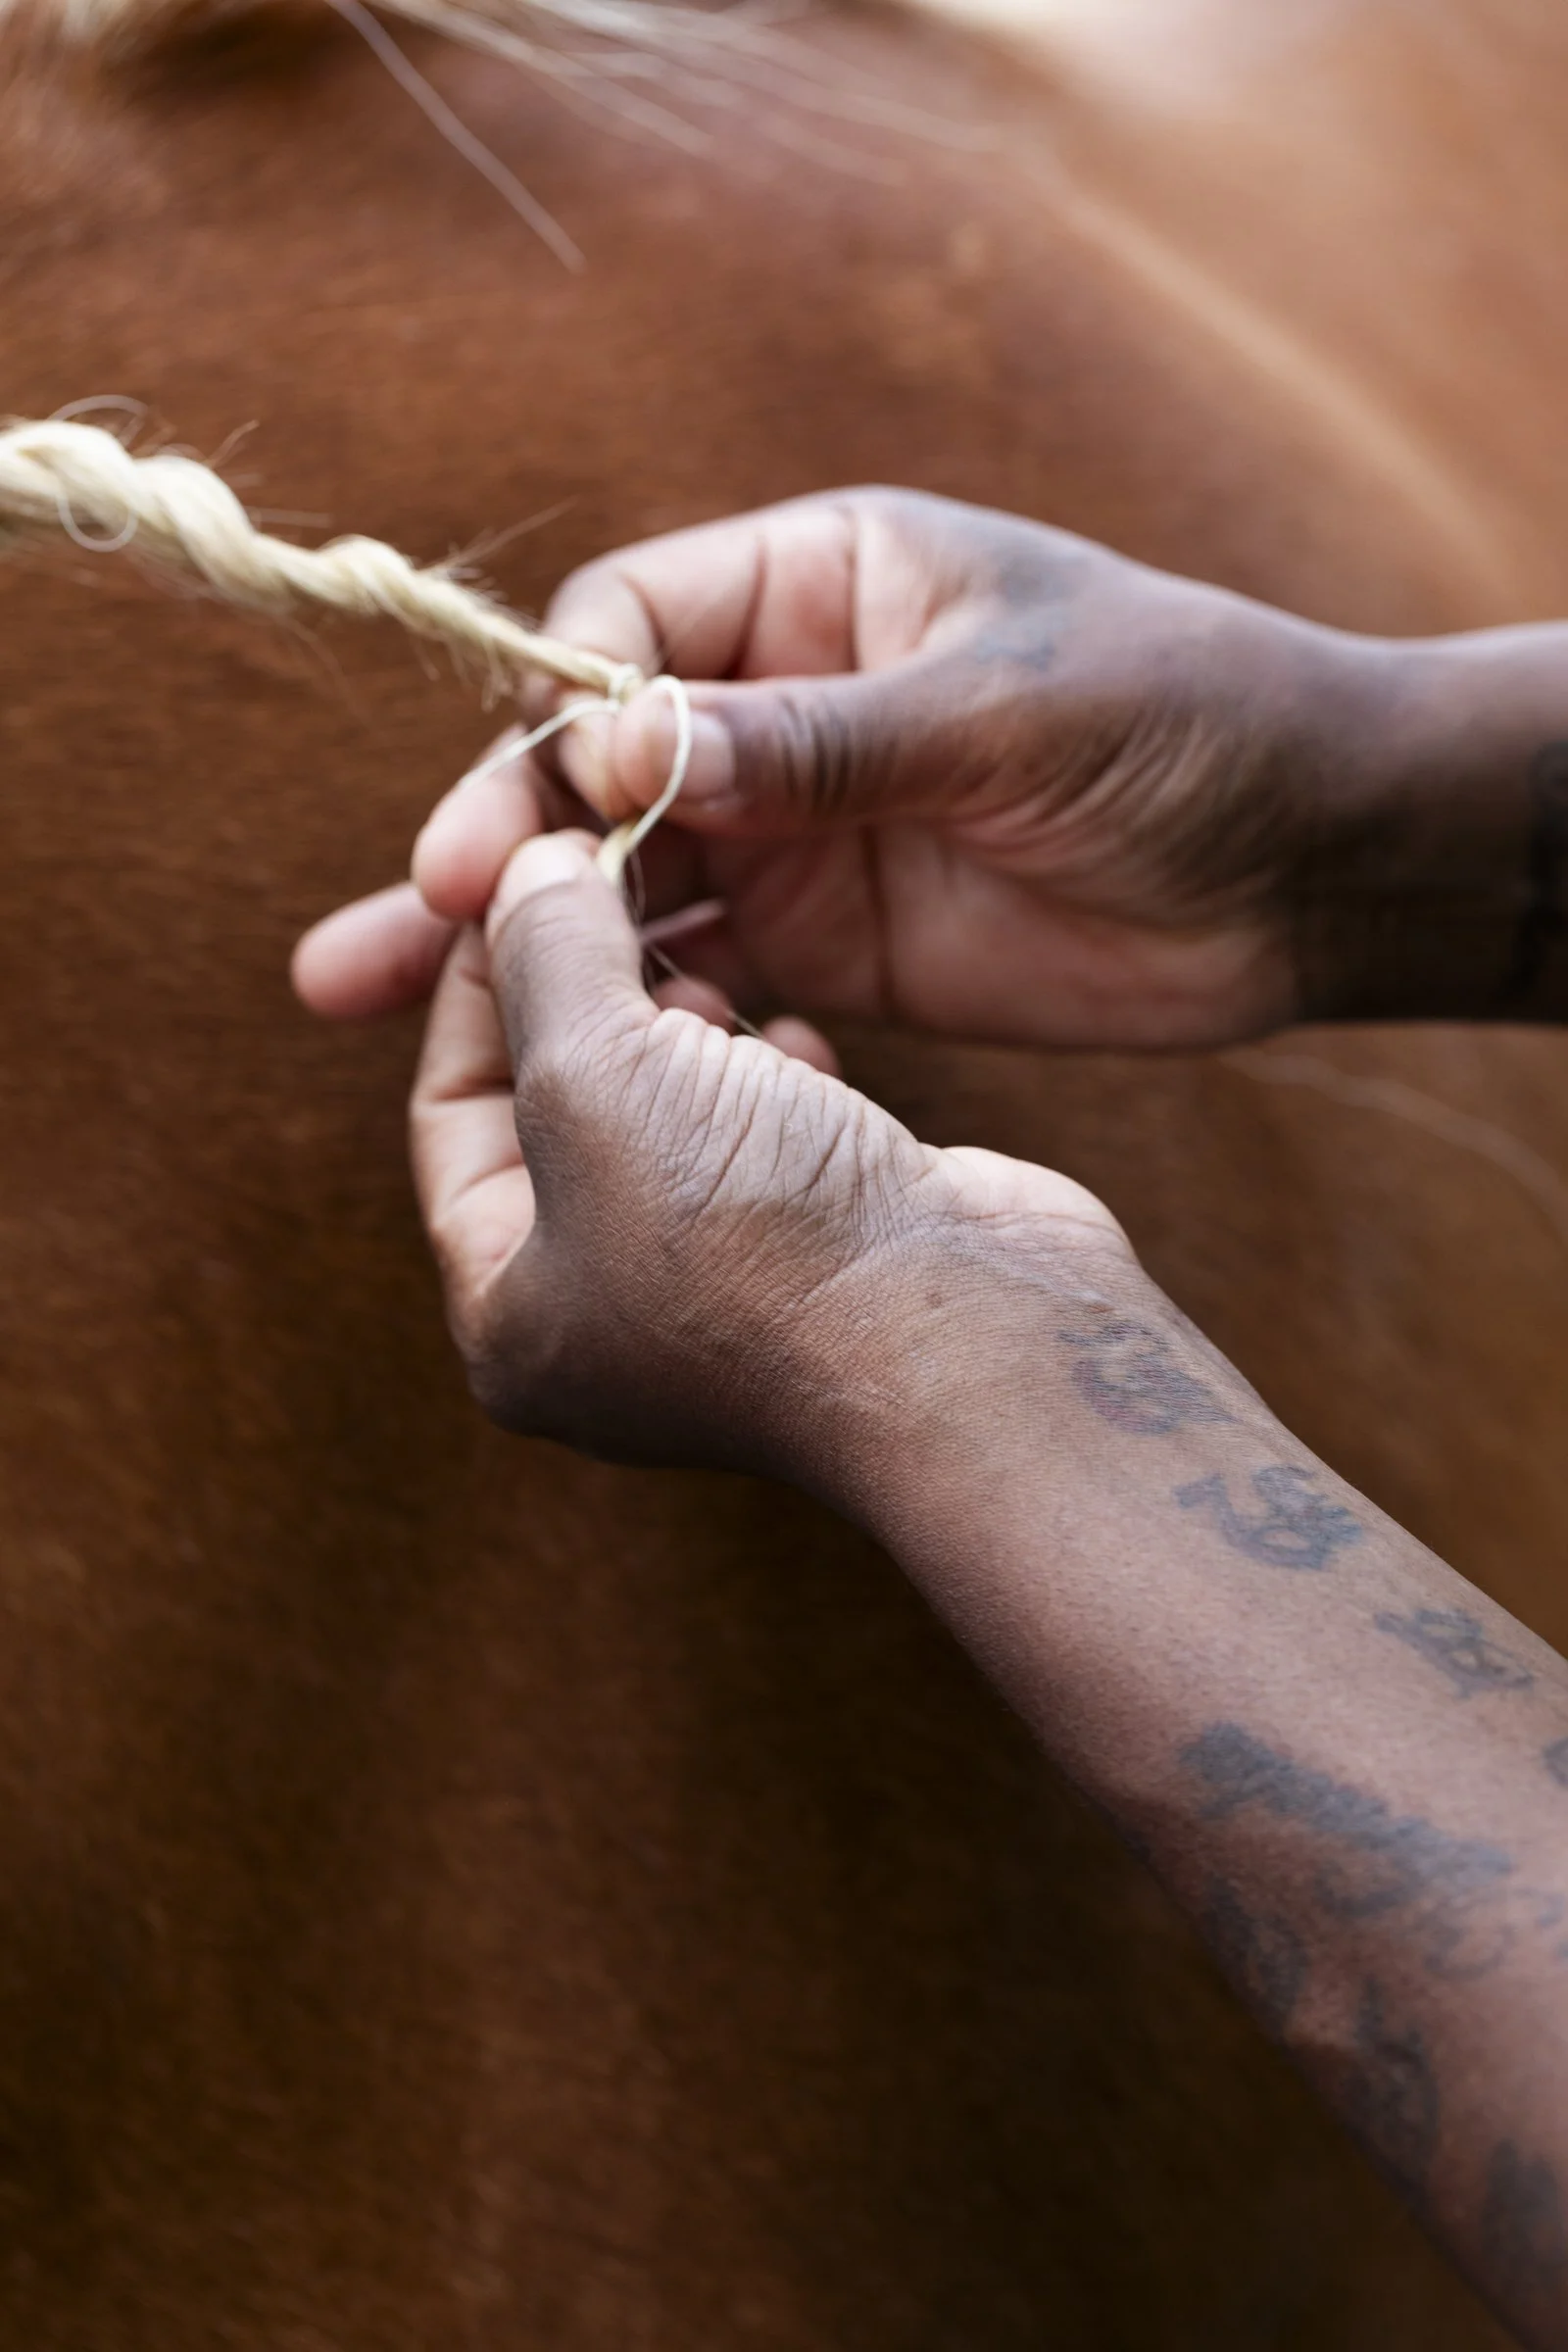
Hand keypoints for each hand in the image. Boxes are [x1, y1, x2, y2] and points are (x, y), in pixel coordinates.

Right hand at [296, 488, 1396, 1045]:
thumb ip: (814, 740)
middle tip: (400, 926)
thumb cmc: (1183, 722)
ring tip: (375, 999)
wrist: (1311, 867)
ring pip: (625, 882)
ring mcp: (804, 832)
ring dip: (517, 941)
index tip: (523, 824)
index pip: (628, 633)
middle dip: (494, 842)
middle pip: (595, 770)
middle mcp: (784, 706)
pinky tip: (555, 1057)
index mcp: (818, 587)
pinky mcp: (833, 943)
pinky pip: (701, 971)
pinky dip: (631, 1010)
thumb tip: (616, 758)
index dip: (556, 725)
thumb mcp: (1003, 706)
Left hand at [408, 826, 1124, 1490]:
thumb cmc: (756, 1238)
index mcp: (511, 1310)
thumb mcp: (594, 1073)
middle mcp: (607, 1313)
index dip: (476, 976)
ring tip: (708, 984)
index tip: (522, 870)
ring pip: (672, 1105)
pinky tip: (797, 1043)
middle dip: (590, 989)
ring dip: (685, 1024)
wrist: (972, 1336)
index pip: (449, 1108)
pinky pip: (769, 1129)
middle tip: (618, 891)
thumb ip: (544, 956)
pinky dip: (773, 1069)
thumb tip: (523, 869)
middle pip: (561, 1099)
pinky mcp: (830, 1244)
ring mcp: (728, 1284)